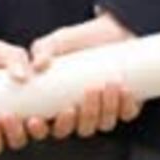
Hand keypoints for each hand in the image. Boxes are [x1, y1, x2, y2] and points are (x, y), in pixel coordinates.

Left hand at [0, 25, 34, 155]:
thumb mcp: (2, 51)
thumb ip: (16, 58)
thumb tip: (23, 77)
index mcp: (22, 105)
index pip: (42, 124)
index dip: (53, 126)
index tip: (45, 117)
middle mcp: (4, 119)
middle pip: (18, 138)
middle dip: (18, 133)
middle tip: (10, 116)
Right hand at [28, 11, 143, 141]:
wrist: (112, 29)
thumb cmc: (78, 40)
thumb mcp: (55, 43)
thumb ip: (42, 50)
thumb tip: (37, 66)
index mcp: (54, 106)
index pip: (42, 129)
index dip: (37, 130)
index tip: (33, 120)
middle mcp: (77, 115)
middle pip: (70, 130)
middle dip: (71, 122)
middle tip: (73, 104)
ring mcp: (101, 112)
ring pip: (100, 125)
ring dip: (100, 110)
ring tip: (101, 86)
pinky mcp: (125, 106)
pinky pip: (126, 114)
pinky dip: (124, 105)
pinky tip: (123, 89)